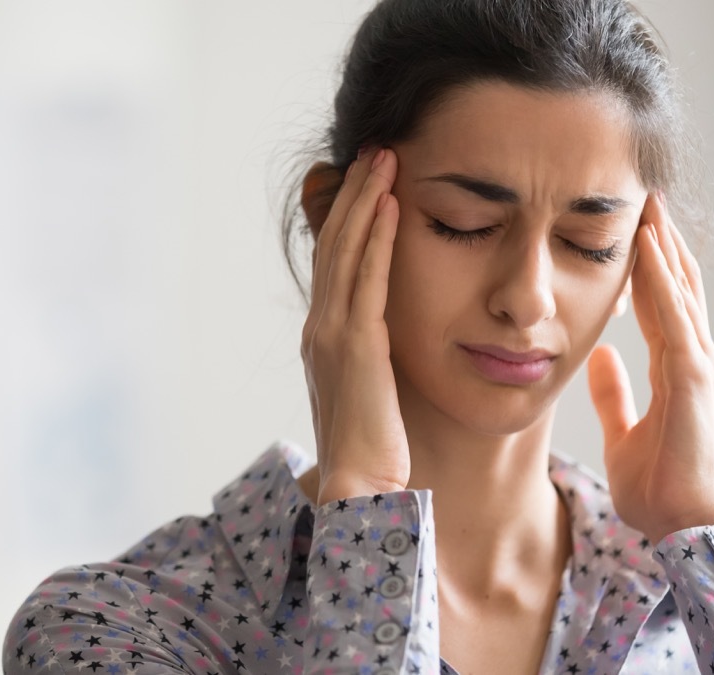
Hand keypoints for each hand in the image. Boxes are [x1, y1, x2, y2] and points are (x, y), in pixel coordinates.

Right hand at [300, 146, 410, 504]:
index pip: (335, 262)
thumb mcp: (372, 390)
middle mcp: (320, 327)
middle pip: (335, 244)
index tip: (369, 182)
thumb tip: (393, 338)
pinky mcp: (356, 345)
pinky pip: (368, 278)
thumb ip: (376, 357)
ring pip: (347, 251)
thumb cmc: (375, 448)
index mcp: (324, 337)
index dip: (349, 218)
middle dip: (355, 194)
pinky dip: (376, 237)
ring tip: (384, 159)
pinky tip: (390, 204)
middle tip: (375, 151)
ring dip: (365, 200)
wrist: (360, 488)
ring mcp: (332, 334)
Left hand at [587, 193, 713, 542]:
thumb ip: (615, 394)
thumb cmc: (659, 487)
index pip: (661, 305)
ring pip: (680, 290)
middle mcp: (696, 358)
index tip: (633, 230)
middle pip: (677, 286)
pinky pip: (673, 317)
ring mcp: (699, 364)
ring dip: (663, 245)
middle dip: (661, 241)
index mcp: (679, 370)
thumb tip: (601, 357)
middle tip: (644, 196)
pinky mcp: (693, 376)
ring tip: (647, 203)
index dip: (648, 267)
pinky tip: (646, 247)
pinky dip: (660, 280)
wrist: (683, 522)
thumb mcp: (624, 432)